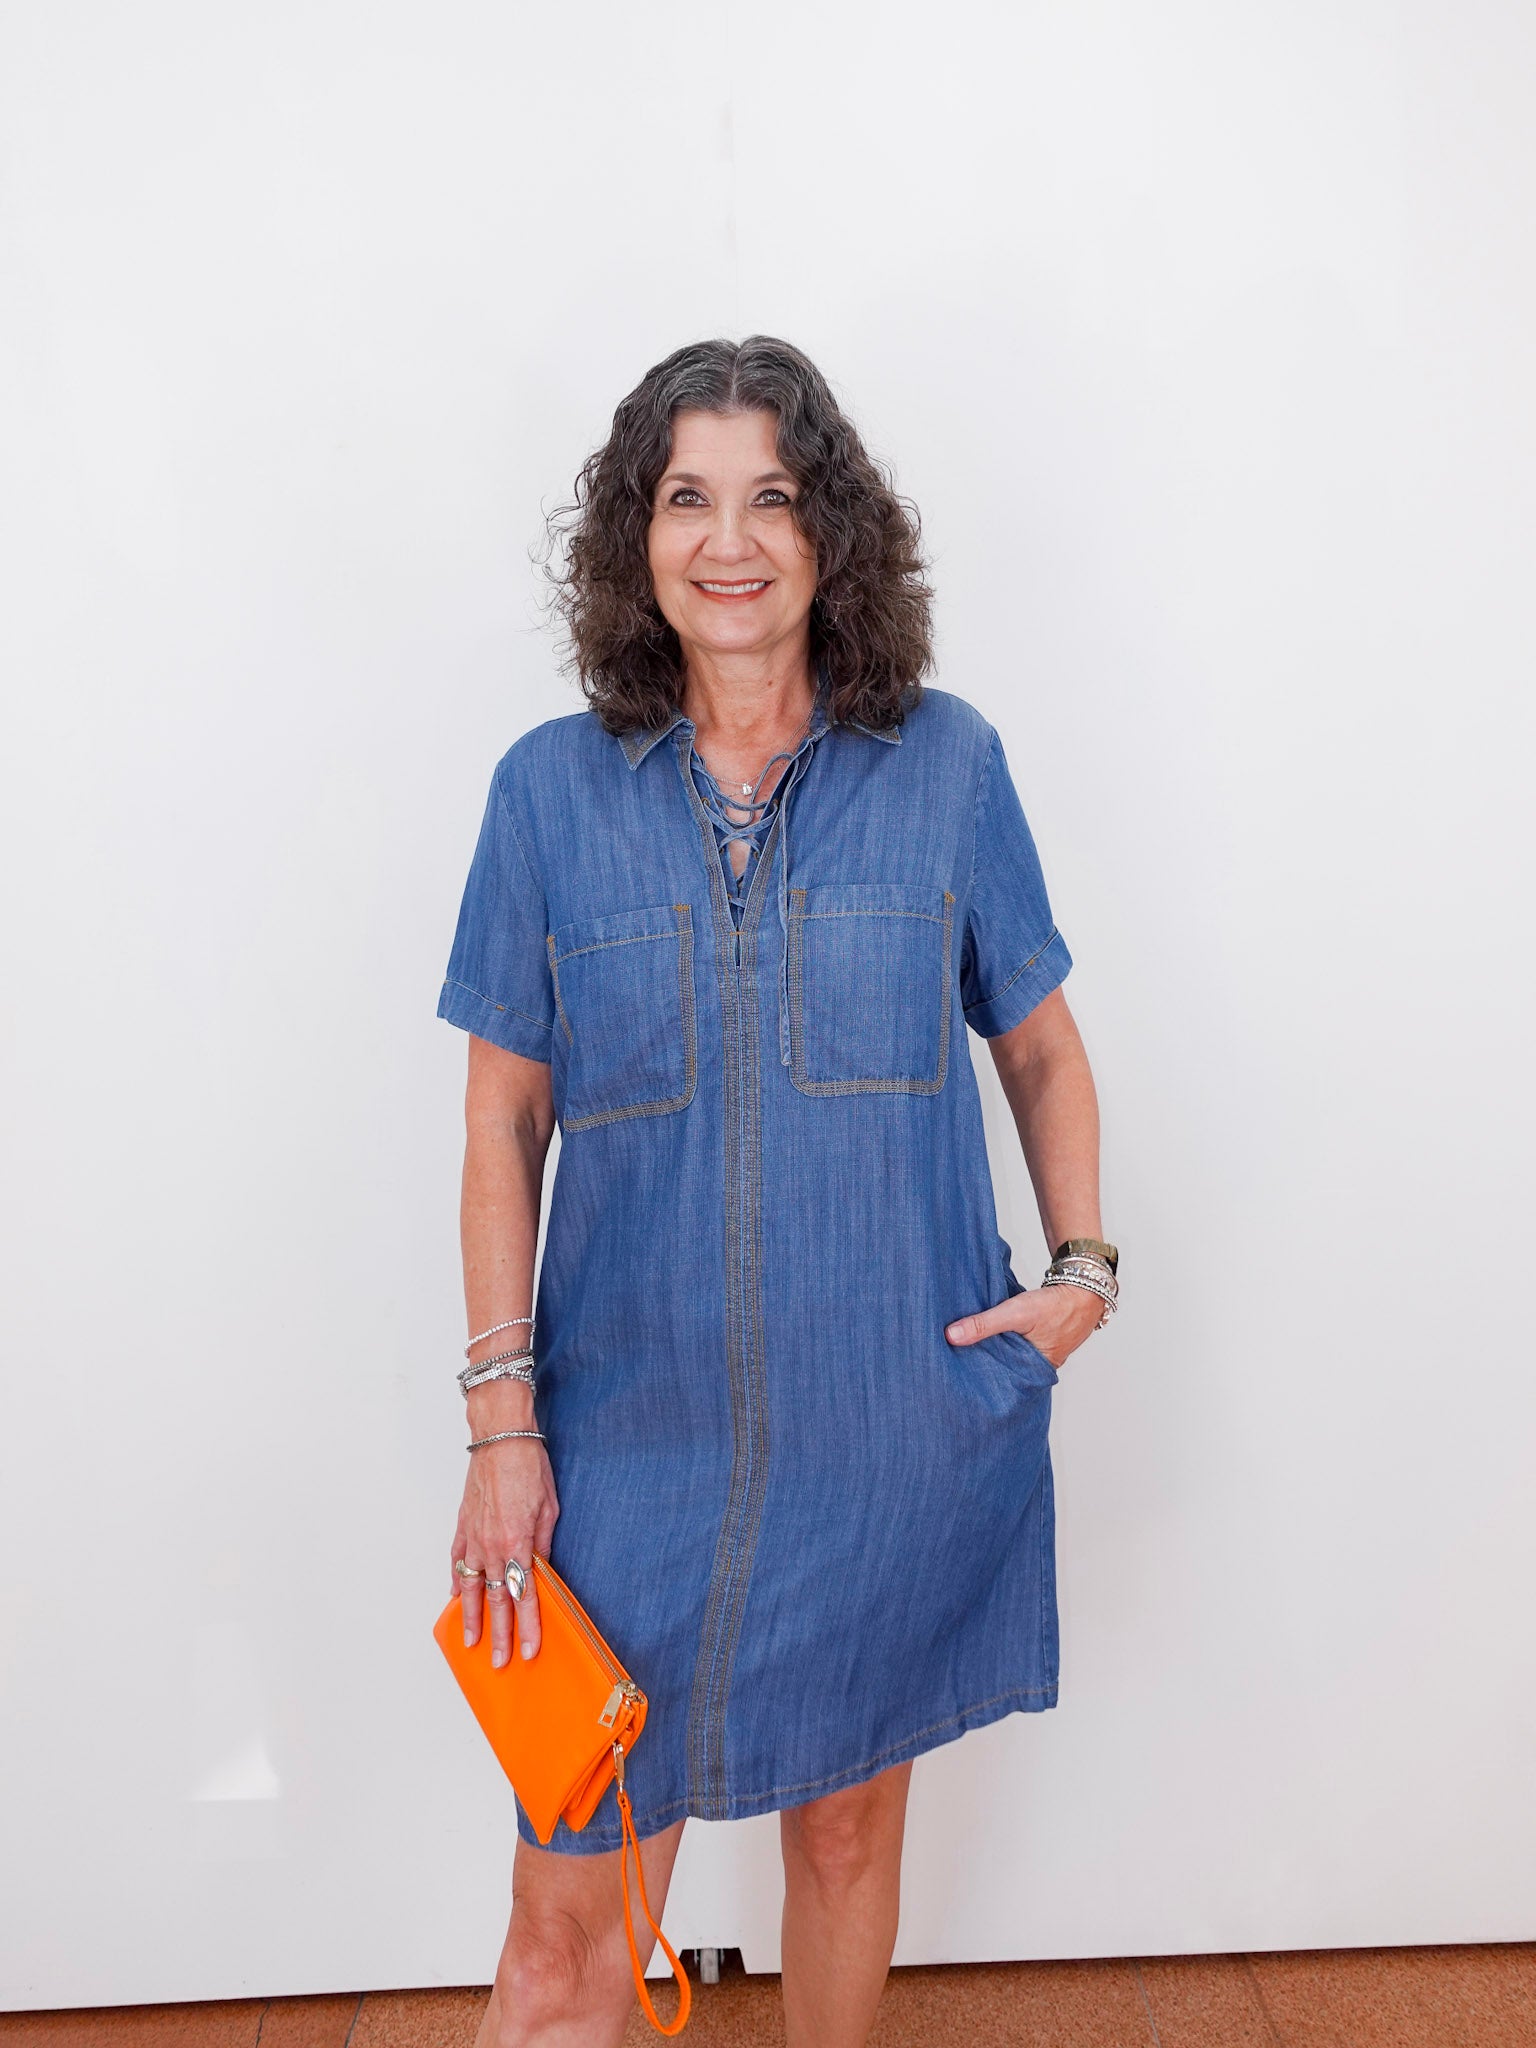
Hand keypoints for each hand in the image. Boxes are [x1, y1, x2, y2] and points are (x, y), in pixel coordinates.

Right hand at [451, 1428, 559, 1669]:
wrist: (500, 1437)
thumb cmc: (528, 1466)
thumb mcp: (549, 1508)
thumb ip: (543, 1545)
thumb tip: (543, 1572)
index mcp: (517, 1542)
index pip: (525, 1595)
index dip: (529, 1626)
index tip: (529, 1650)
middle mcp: (492, 1545)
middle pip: (496, 1600)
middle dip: (500, 1634)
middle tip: (500, 1661)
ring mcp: (473, 1537)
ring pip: (471, 1587)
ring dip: (471, 1617)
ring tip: (471, 1641)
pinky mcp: (463, 1525)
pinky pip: (458, 1560)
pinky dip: (457, 1581)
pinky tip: (456, 1596)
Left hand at [945, 1281, 1101, 1368]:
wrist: (1084, 1286)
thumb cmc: (1056, 1305)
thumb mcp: (1015, 1313)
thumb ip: (984, 1324)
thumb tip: (952, 1335)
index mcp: (1036, 1371)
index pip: (1002, 1380)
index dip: (980, 1376)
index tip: (958, 1371)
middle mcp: (1040, 1366)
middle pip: (1005, 1368)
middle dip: (986, 1363)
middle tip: (958, 1360)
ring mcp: (1043, 1353)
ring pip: (1012, 1354)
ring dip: (996, 1348)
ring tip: (970, 1346)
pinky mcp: (1042, 1338)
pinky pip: (1018, 1343)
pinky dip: (1006, 1337)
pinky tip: (992, 1332)